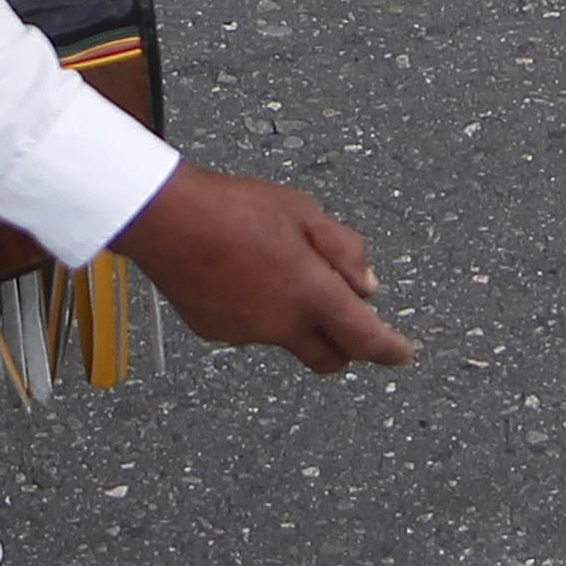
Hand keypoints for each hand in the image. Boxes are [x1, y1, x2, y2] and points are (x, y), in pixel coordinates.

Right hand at [113, 163, 415, 370]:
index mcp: (311, 293)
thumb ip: (344, 249)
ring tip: (272, 265)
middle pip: (328, 358)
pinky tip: (239, 272)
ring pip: (286, 337)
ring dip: (295, 318)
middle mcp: (282, 324)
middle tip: (345, 316)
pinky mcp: (214, 330)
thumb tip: (367, 284)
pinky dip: (257, 311)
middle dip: (345, 346)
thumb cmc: (232, 207)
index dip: (389, 350)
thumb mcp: (304, 211)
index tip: (401, 354)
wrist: (164, 217)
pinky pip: (249, 328)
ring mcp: (247, 333)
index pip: (364, 338)